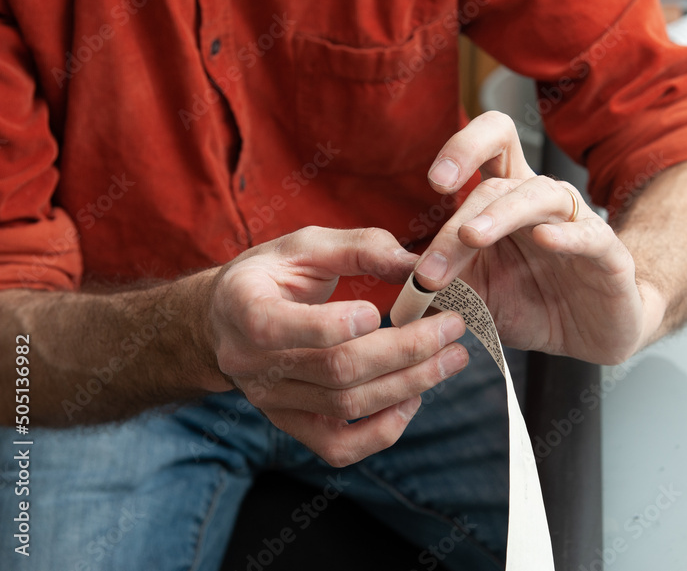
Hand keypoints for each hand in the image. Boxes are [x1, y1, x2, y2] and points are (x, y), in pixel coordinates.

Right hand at [207, 226, 468, 466]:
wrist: (227, 320)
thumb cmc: (272, 274)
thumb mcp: (306, 244)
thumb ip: (360, 247)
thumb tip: (418, 266)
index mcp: (243, 307)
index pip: (276, 327)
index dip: (329, 325)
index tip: (378, 311)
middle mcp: (251, 362)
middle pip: (334, 369)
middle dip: (404, 351)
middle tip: (453, 328)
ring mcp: (271, 400)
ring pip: (345, 406)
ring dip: (408, 384)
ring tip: (451, 359)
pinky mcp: (291, 424)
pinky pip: (338, 447)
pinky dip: (382, 432)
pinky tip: (413, 400)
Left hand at [412, 111, 646, 363]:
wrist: (593, 335)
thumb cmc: (535, 304)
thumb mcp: (476, 295)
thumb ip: (438, 280)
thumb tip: (387, 271)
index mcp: (507, 200)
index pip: (491, 144)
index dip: (463, 148)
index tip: (435, 183)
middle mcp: (540, 202)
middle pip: (500, 180)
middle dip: (459, 221)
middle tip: (430, 266)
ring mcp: (577, 223)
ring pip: (540, 195)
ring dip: (500, 216)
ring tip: (472, 238)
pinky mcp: (608, 255)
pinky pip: (589, 234)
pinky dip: (566, 235)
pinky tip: (545, 241)